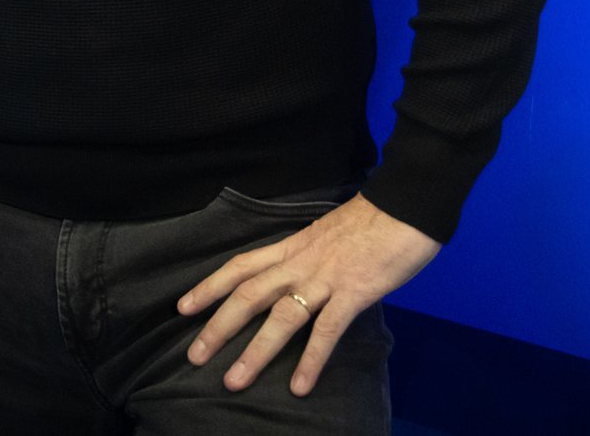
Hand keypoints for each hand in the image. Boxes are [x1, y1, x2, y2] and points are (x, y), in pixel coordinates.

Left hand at [175, 195, 438, 396]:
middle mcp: (300, 263)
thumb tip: (299, 281)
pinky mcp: (354, 292)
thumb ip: (308, 258)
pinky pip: (327, 330)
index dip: (210, 287)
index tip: (183, 308)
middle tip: (194, 356)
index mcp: (292, 248)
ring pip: (281, 317)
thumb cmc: (371, 221)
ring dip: (255, 351)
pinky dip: (311, 359)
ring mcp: (325, 278)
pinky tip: (299, 386)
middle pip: (248, 295)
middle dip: (218, 327)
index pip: (241, 266)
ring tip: (233, 380)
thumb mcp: (326, 236)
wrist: (406, 205)